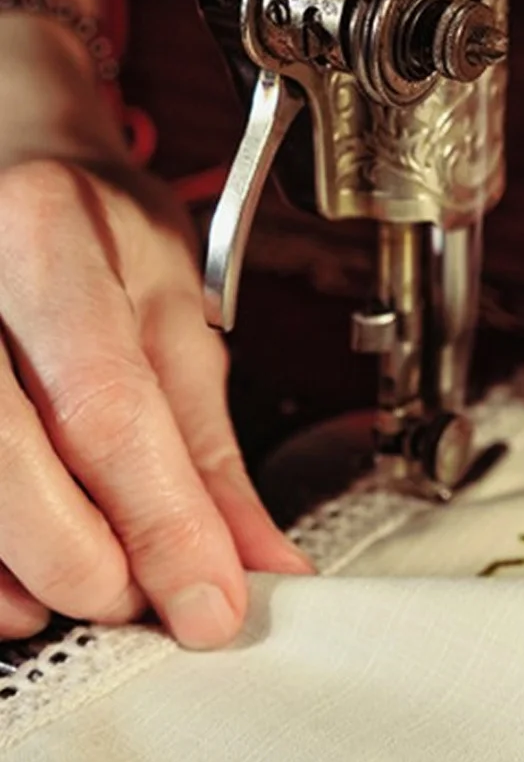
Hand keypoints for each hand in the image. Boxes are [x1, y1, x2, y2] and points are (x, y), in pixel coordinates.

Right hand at [0, 138, 311, 650]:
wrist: (7, 158)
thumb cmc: (94, 231)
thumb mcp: (177, 311)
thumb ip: (210, 445)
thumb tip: (260, 562)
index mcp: (49, 239)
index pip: (106, 403)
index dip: (162, 521)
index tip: (212, 603)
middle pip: (5, 450)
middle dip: (83, 557)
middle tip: (144, 602)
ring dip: (22, 569)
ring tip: (91, 593)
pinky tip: (18, 589)